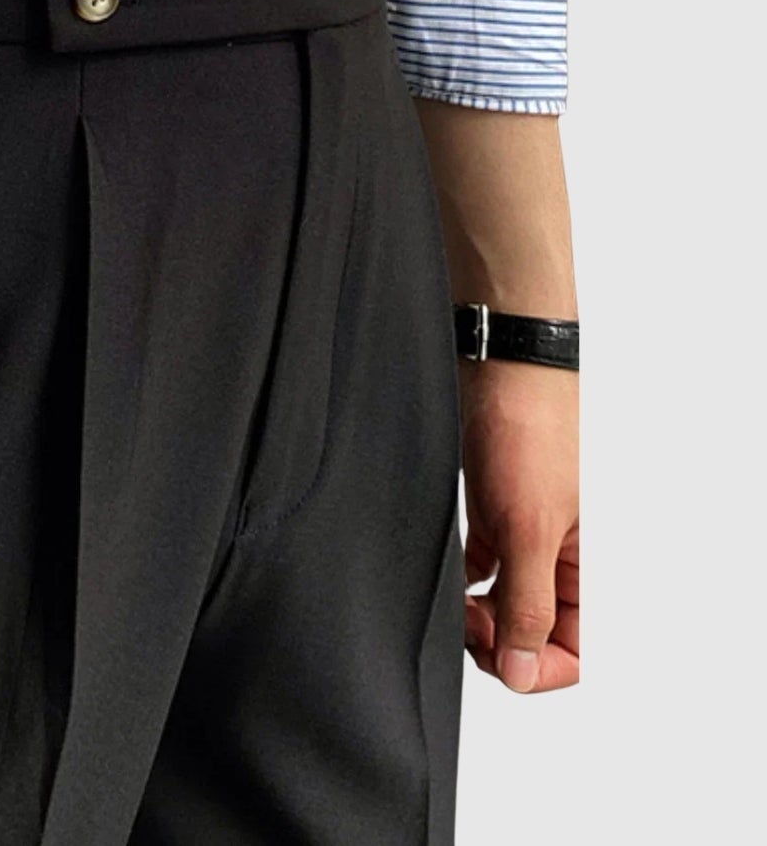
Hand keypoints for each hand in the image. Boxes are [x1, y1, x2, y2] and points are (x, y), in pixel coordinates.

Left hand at [459, 358, 578, 692]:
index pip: (574, 650)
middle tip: (466, 621)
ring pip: (505, 603)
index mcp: (590, 568)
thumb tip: (523, 671)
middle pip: (536, 632)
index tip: (493, 653)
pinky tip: (449, 575)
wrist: (499, 369)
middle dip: (498, 638)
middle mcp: (563, 558)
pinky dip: (465, 581)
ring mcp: (528, 537)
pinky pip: (485, 570)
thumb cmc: (529, 433)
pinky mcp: (496, 515)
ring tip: (455, 600)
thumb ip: (528, 604)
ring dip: (478, 613)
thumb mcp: (527, 529)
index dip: (534, 665)